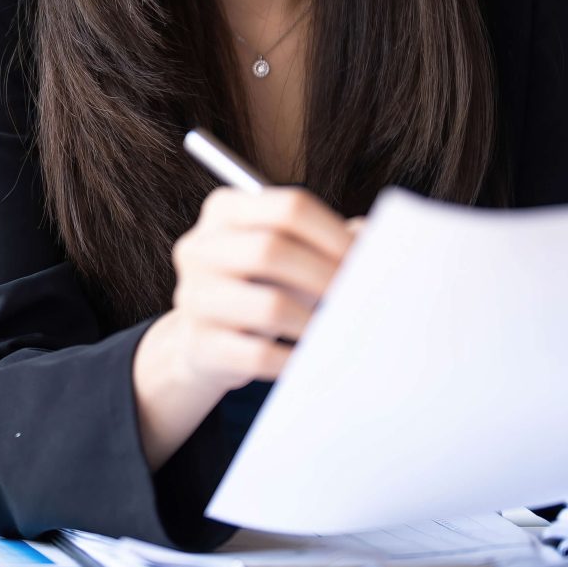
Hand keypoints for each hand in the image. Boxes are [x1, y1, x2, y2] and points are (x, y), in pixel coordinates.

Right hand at [133, 186, 356, 464]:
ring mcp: (193, 297)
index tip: (364, 259)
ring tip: (336, 329)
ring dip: (314, 322)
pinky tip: (311, 357)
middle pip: (271, 251)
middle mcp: (199, 248)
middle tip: (357, 297)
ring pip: (268, 307)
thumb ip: (326, 240)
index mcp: (223, 210)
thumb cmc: (256, 286)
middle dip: (325, 276)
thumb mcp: (283, 251)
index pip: (288, 208)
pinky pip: (258, 355)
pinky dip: (294, 358)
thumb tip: (373, 240)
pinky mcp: (200, 345)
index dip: (334, 234)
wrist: (202, 341)